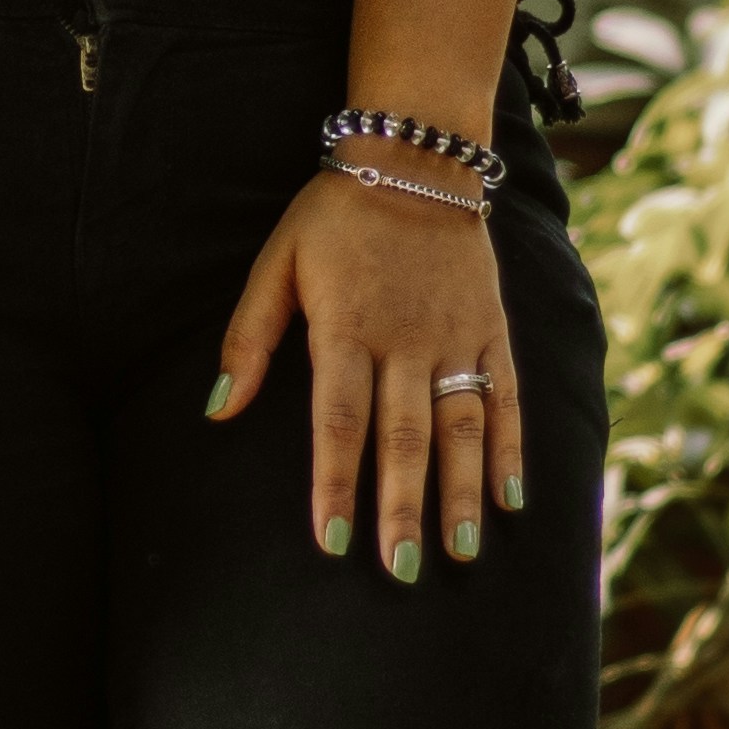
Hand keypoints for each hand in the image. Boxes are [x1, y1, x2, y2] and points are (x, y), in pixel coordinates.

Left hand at [210, 161, 523, 576]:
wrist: (416, 158)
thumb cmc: (333, 217)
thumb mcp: (277, 263)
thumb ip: (249, 338)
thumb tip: (217, 409)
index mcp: (346, 328)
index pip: (339, 420)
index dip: (335, 482)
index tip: (331, 541)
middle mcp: (406, 339)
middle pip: (405, 435)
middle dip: (401, 507)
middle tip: (402, 570)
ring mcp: (456, 337)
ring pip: (462, 425)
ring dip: (462, 491)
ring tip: (460, 551)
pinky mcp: (492, 329)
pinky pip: (505, 397)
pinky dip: (511, 449)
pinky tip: (511, 500)